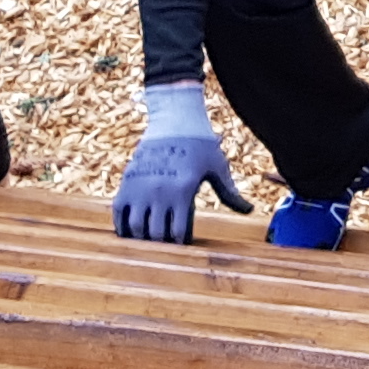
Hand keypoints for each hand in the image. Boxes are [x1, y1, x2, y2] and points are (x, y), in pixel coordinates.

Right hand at [113, 126, 253, 242]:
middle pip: (155, 234)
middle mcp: (159, 191)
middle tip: (167, 247)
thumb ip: (230, 193)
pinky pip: (118, 213)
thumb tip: (250, 210)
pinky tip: (132, 232)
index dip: (180, 245)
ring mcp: (139, 188)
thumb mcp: (217, 168)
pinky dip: (122, 227)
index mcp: (182, 191)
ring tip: (151, 241)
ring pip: (135, 227)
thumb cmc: (200, 145)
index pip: (177, 233)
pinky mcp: (126, 183)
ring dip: (141, 239)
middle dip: (162, 245)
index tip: (184, 246)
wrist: (174, 121)